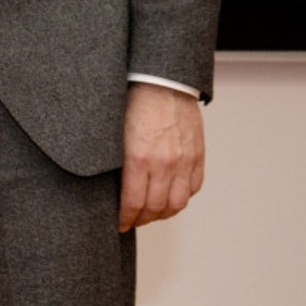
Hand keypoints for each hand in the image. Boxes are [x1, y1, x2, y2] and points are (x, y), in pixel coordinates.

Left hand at [120, 82, 204, 231]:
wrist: (161, 81)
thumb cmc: (131, 101)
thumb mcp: (113, 131)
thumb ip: (114, 160)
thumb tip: (107, 187)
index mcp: (138, 157)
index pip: (132, 203)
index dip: (125, 218)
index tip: (119, 224)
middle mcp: (164, 162)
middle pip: (155, 208)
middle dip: (141, 220)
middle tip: (132, 221)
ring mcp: (185, 160)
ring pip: (177, 203)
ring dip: (163, 214)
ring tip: (150, 214)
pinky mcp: (198, 155)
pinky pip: (193, 188)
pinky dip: (182, 198)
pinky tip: (169, 197)